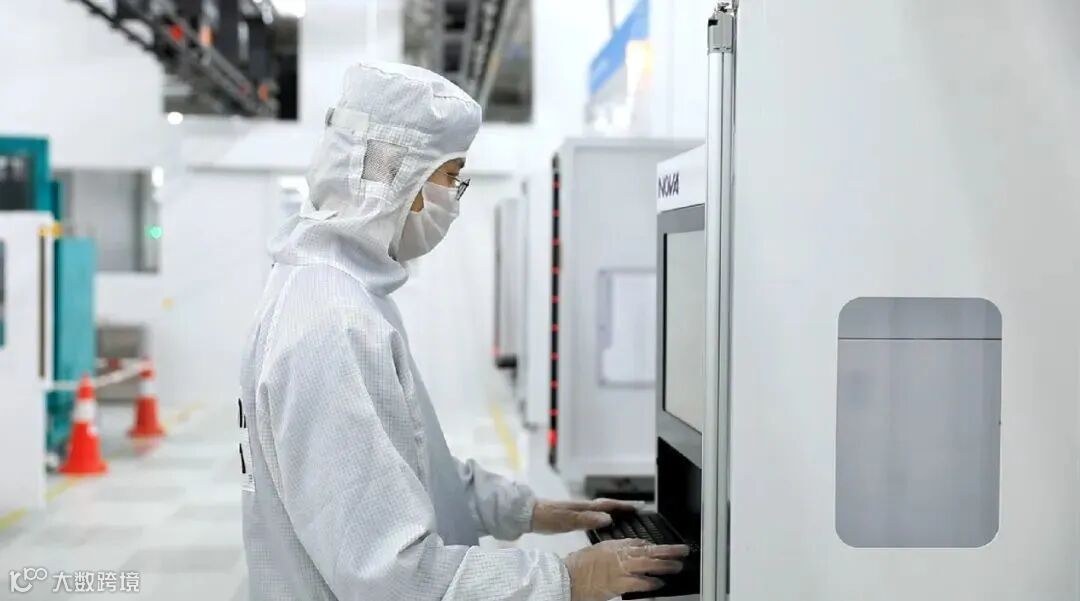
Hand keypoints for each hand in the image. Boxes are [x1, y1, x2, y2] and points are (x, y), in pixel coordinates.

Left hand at [532, 498, 641, 533]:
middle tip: (637, 511)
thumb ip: (587, 520)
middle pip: (607, 505)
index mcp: (584, 507)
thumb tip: (608, 518)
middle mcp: (583, 507)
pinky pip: (593, 515)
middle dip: (622, 507)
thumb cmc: (547, 517)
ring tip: (625, 516)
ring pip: (600, 510)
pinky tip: (601, 524)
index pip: (609, 505)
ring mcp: (577, 511)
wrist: (528, 514)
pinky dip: (602, 517)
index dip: (624, 506)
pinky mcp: (571, 516)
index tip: (639, 507)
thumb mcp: (567, 520)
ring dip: (614, 511)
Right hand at [563, 539, 688, 600]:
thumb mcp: (597, 552)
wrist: (566, 578)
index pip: (638, 543)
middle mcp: (618, 555)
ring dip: (665, 565)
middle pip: (648, 551)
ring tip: (678, 565)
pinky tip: (660, 583)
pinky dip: (650, 582)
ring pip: (648, 564)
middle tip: (682, 550)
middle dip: (668, 550)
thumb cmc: (578, 567)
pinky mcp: (618, 584)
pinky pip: (638, 582)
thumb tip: (631, 549)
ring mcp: (619, 569)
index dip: (653, 545)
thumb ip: (614, 550)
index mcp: (613, 546)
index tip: (664, 546)